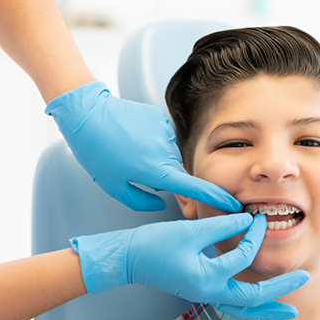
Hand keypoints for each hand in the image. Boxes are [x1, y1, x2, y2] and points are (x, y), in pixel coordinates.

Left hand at [45, 81, 240, 212]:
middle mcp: (167, 151)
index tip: (232, 205)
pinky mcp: (161, 119)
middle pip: (176, 171)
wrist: (87, 114)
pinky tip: (131, 138)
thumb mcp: (115, 187)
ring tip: (128, 151)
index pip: (195, 188)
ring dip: (154, 158)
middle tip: (134, 169)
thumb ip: (142, 201)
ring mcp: (165, 132)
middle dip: (162, 176)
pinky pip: (162, 138)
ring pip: (168, 154)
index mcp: (157, 171)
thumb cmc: (97, 153)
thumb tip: (160, 201)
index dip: (215, 198)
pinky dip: (151, 142)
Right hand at [71, 214, 309, 319]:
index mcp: (208, 278)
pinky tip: (258, 302)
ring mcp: (205, 295)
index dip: (254, 235)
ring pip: (244, 308)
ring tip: (289, 310)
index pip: (243, 257)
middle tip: (304, 278)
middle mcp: (210, 292)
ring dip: (267, 307)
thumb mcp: (193, 230)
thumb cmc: (156, 244)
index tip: (260, 219)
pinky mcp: (202, 291)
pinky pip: (232, 304)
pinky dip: (249, 305)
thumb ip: (223, 225)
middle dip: (281, 289)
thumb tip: (248, 219)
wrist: (130, 258)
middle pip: (253, 297)